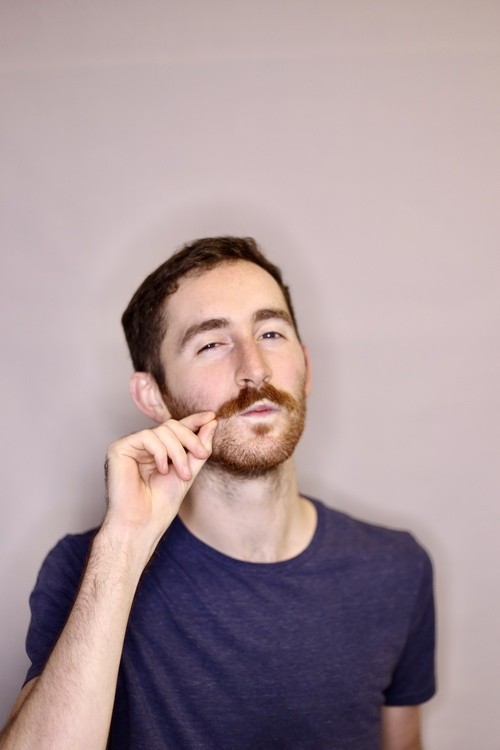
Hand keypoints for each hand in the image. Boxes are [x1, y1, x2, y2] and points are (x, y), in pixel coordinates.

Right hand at [102, 412, 216, 555]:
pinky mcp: (118, 448)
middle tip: (202, 455)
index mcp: (157, 450)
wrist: (143, 524)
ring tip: (182, 474)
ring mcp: (130, 446)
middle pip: (171, 426)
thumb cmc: (162, 504)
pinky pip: (147, 437)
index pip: (176, 429)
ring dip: (178, 452)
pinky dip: (160, 452)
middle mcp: (143, 446)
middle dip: (190, 439)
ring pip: (162, 431)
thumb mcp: (188, 471)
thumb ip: (199, 448)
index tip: (212, 416)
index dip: (194, 421)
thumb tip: (212, 422)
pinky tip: (162, 469)